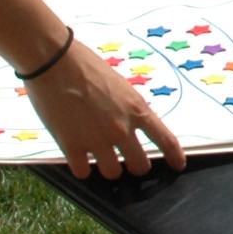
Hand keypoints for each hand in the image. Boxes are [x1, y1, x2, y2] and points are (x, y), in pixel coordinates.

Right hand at [25, 43, 184, 178]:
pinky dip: (82, 167)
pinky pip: (83, 172)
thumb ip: (129, 109)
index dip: (175, 156)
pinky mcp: (72, 146)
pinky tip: (79, 158)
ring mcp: (97, 140)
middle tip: (126, 161)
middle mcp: (121, 129)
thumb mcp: (120, 87)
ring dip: (108, 168)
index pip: (166, 140)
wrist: (55, 61)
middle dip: (134, 165)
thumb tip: (131, 129)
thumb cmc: (86, 66)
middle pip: (139, 166)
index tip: (178, 165)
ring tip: (99, 158)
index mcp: (137, 110)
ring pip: (113, 173)